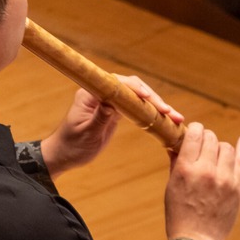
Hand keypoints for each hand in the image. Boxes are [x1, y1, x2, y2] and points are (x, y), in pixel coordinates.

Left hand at [40, 75, 183, 177]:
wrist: (64, 154)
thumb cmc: (71, 145)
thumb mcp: (86, 134)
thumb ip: (99, 117)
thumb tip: (112, 103)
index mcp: (91, 93)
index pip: (118, 84)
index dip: (135, 89)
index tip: (148, 98)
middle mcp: (102, 92)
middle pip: (132, 88)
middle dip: (153, 98)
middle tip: (170, 112)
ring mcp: (111, 100)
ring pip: (138, 96)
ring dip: (156, 105)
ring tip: (175, 117)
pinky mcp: (117, 110)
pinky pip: (137, 106)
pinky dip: (151, 112)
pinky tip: (166, 119)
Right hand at [165, 122, 239, 239]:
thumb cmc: (180, 216)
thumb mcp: (171, 188)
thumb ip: (176, 164)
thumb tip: (175, 146)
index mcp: (186, 169)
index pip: (194, 134)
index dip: (194, 130)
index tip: (194, 132)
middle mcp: (206, 170)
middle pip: (211, 138)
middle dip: (206, 139)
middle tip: (203, 146)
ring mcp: (224, 179)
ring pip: (226, 147)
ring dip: (220, 147)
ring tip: (215, 155)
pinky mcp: (238, 187)